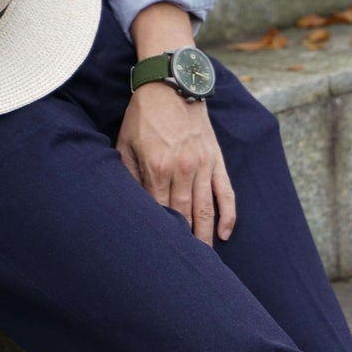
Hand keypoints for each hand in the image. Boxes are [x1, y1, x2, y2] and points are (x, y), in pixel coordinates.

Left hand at [118, 4, 235, 244]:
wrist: (171, 83)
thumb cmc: (143, 114)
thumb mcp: (124, 143)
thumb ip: (127, 175)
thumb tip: (130, 205)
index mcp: (157, 168)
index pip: (158, 211)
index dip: (159, 233)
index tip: (158, 255)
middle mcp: (182, 170)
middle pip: (183, 217)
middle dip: (184, 244)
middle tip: (183, 269)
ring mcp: (203, 166)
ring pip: (205, 210)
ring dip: (204, 237)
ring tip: (204, 261)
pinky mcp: (217, 160)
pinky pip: (226, 192)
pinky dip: (228, 215)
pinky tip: (224, 234)